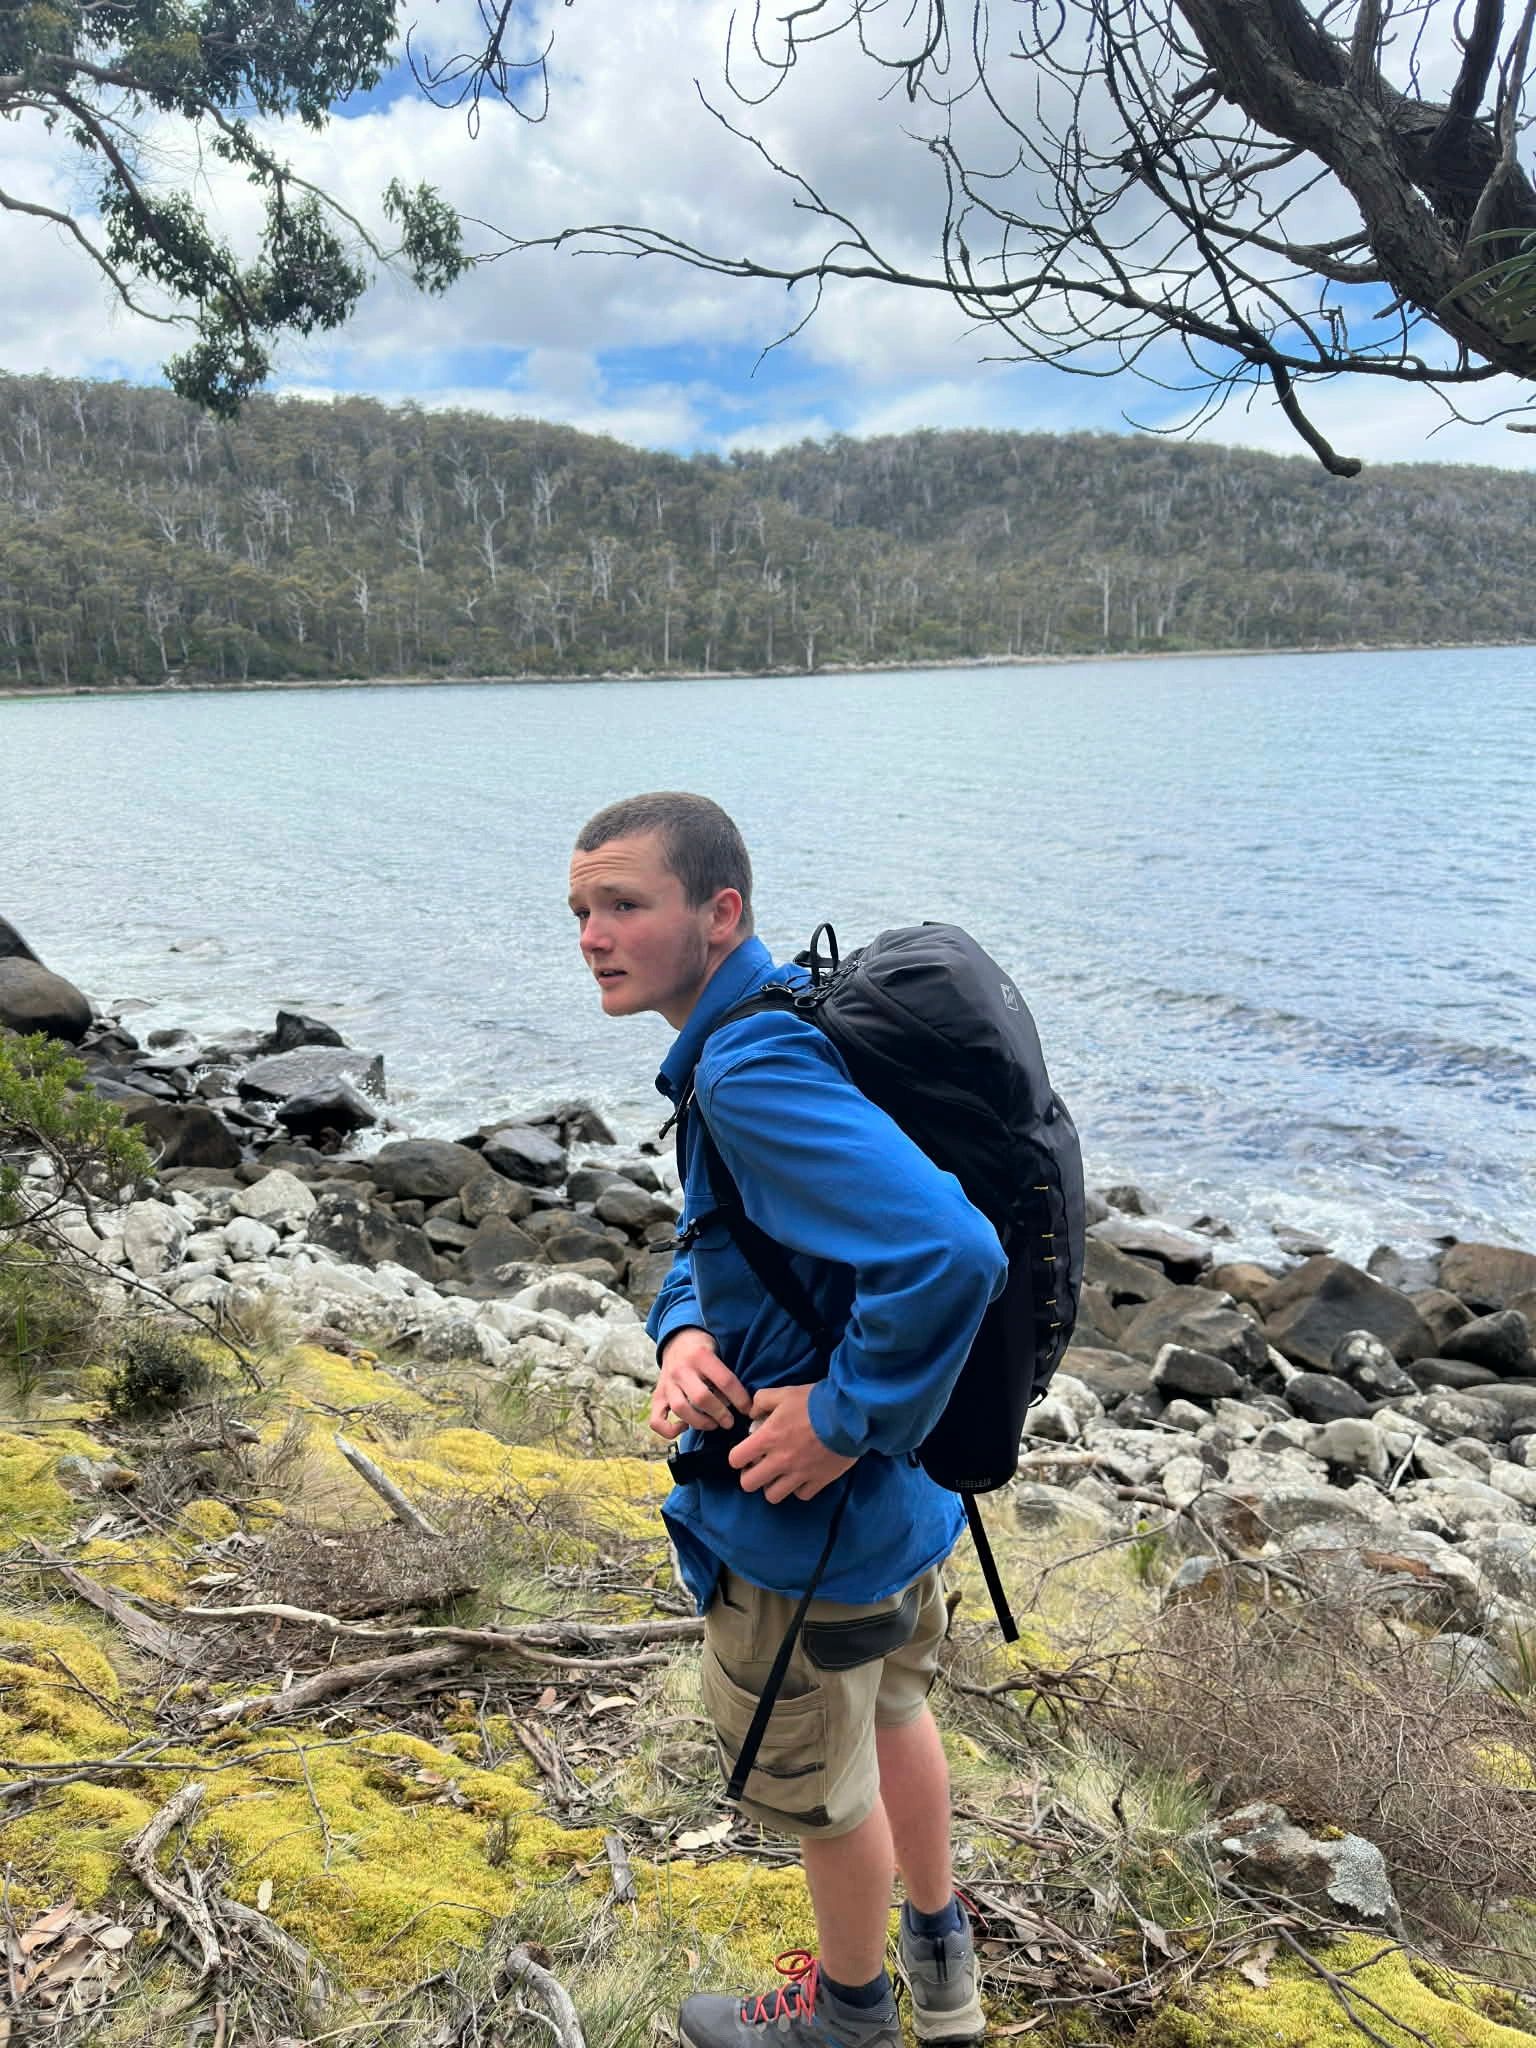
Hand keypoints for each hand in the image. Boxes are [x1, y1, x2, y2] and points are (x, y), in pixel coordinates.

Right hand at [650, 1327, 749, 1440]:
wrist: (676, 1340)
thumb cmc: (702, 1349)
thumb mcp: (717, 1351)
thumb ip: (725, 1374)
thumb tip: (742, 1403)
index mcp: (700, 1355)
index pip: (725, 1381)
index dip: (740, 1399)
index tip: (748, 1409)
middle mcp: (681, 1369)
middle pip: (702, 1398)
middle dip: (720, 1414)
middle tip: (730, 1421)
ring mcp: (667, 1384)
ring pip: (681, 1409)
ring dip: (701, 1422)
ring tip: (713, 1424)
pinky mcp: (657, 1396)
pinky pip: (657, 1420)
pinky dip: (669, 1430)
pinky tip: (684, 1427)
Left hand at [729, 1383, 856, 1503]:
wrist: (849, 1414)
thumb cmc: (814, 1401)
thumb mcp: (783, 1392)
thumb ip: (761, 1401)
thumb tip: (752, 1414)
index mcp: (767, 1438)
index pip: (736, 1459)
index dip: (737, 1456)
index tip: (746, 1452)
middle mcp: (779, 1461)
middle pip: (749, 1484)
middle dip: (750, 1475)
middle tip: (760, 1465)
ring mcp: (799, 1474)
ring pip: (773, 1496)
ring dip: (773, 1485)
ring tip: (780, 1474)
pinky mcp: (819, 1481)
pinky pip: (800, 1495)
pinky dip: (798, 1488)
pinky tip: (801, 1476)